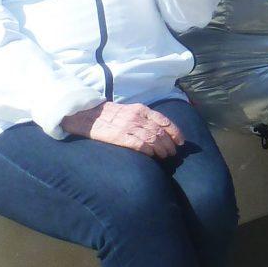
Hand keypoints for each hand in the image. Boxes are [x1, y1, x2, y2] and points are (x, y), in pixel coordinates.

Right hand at [62, 100, 184, 158]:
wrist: (87, 114)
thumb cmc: (110, 114)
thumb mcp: (130, 110)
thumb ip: (144, 117)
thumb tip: (160, 130)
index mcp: (141, 109)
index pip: (164, 121)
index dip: (175, 132)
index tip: (180, 141)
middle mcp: (137, 117)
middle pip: (160, 132)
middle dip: (169, 144)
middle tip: (173, 153)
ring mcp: (128, 126)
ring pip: (152, 139)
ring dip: (162, 149)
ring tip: (165, 156)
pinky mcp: (119, 136)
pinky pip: (139, 144)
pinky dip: (149, 151)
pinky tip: (152, 156)